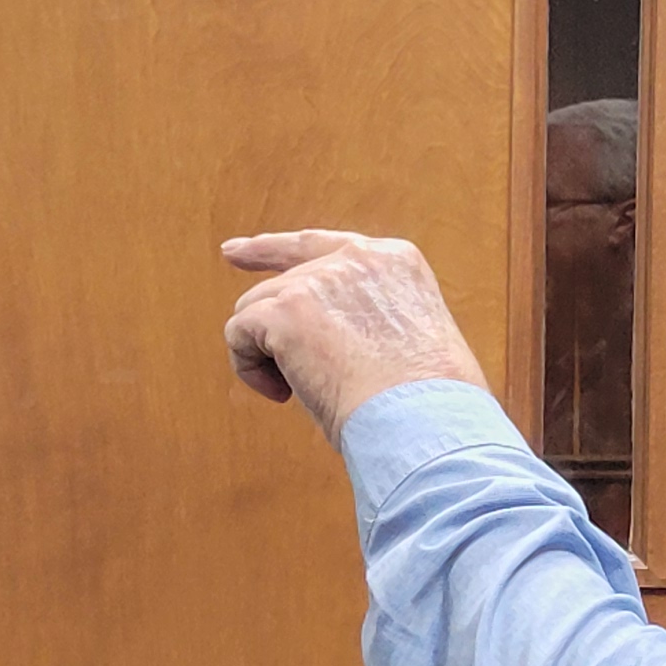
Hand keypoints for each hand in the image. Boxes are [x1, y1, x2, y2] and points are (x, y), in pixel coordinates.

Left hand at [220, 229, 489, 440]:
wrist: (425, 420)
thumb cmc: (428, 405)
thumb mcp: (414, 339)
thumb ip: (372, 320)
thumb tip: (323, 343)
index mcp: (394, 261)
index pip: (321, 245)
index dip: (273, 249)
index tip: (236, 252)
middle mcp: (356, 258)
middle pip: (283, 283)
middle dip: (270, 326)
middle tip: (271, 370)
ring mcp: (318, 280)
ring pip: (255, 308)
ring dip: (267, 355)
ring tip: (300, 394)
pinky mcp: (286, 311)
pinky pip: (239, 333)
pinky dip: (249, 369)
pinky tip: (283, 394)